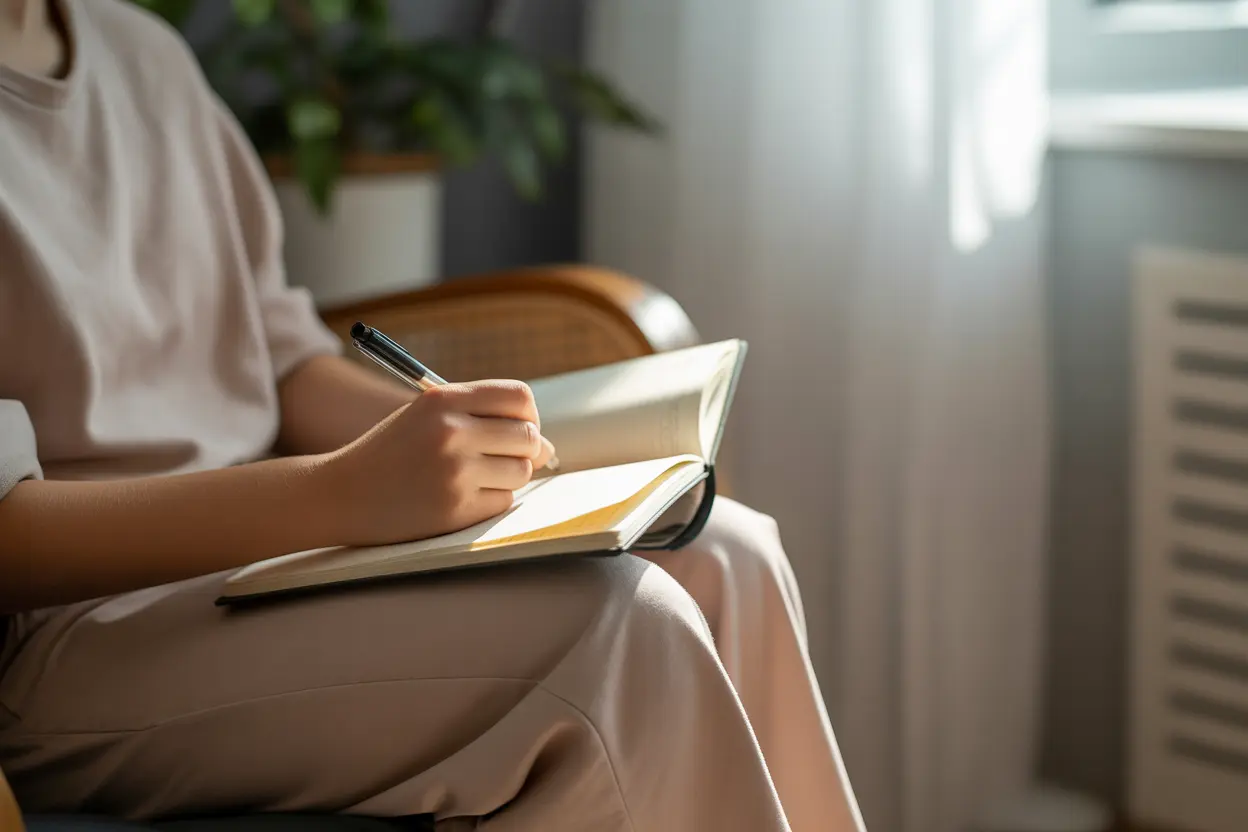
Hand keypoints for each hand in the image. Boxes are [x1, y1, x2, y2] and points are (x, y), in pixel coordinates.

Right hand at [319, 380, 556, 546]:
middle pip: (529, 436)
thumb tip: (548, 447)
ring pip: (522, 472)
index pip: (519, 397)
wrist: (341, 493)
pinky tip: (461, 497)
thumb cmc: (393, 452)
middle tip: (503, 458)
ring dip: (508, 477)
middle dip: (526, 449)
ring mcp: (455, 472)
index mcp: (444, 400)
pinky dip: (490, 501)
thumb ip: (483, 418)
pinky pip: (503, 501)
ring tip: (475, 478)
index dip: (528, 414)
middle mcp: (452, 431)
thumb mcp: (427, 416)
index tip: (519, 428)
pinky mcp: (455, 509)